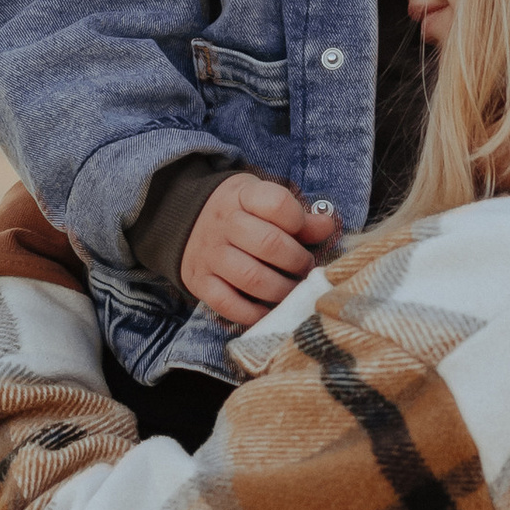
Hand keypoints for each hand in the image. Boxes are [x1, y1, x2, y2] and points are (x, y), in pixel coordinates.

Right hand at [179, 173, 341, 328]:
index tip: (304, 232)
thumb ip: (297, 216)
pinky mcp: (199, 281)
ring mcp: (209, 254)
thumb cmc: (238, 212)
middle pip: (269, 244)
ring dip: (281, 290)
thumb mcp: (263, 201)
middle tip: (305, 268)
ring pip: (251, 278)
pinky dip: (252, 313)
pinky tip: (267, 310)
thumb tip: (328, 226)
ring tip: (292, 290)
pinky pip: (227, 304)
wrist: (182, 219)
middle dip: (297, 261)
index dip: (299, 221)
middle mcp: (223, 224)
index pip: (277, 204)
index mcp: (242, 196)